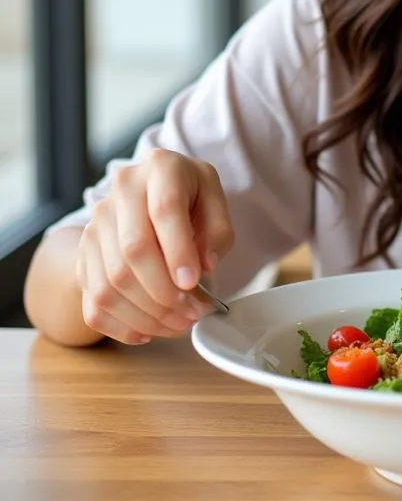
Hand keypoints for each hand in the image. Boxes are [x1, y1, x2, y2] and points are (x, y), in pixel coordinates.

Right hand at [76, 148, 234, 344]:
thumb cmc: (190, 194)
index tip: (194, 284)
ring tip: (179, 325)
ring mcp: (96, 223)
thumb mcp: (214, 198)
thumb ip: (218, 230)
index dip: (179, 251)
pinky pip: (93, 299)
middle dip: (165, 291)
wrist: (151, 189)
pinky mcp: (84, 254)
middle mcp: (121, 192)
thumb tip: (205, 266)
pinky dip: (120, 324)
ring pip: (111, 281)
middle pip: (133, 251)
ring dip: (147, 313)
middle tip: (193, 313)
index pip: (164, 211)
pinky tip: (148, 332)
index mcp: (161, 169)